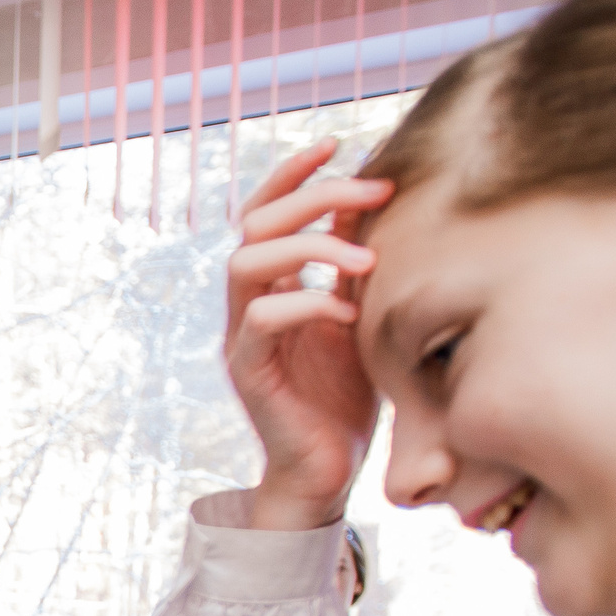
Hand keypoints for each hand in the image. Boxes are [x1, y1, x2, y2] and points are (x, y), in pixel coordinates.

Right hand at [224, 139, 392, 530]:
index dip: (292, 173)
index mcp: (271, 290)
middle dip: (312, 197)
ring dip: (309, 247)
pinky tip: (347, 312)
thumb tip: (372, 203)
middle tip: (372, 191)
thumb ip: (355, 268)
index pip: (262, 213)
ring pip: (245, 265)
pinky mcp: (250, 374)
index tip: (338, 144)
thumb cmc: (346, 398)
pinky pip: (263, 322)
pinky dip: (308, 304)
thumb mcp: (360, 317)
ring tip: (364, 258)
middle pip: (253, 226)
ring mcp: (243, 340)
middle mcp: (247, 308)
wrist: (326, 472)